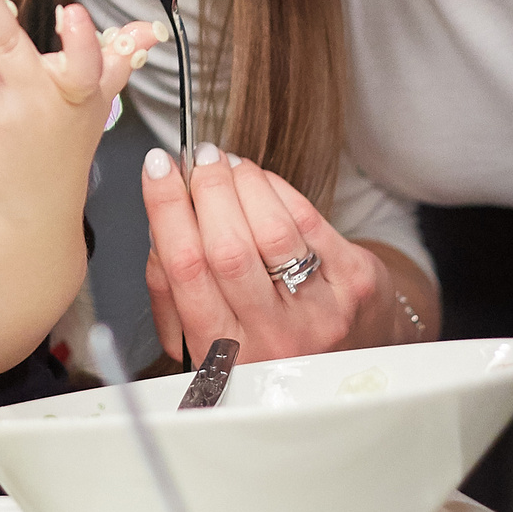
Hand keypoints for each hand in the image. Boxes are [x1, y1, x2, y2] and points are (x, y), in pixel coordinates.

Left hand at [0, 0, 139, 222]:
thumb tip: (150, 27)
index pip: (84, 68)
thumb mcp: (99, 99)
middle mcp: (30, 104)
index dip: (81, 42)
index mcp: (72, 92)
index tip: (72, 12)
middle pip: (6, 51)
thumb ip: (117, 57)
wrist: (33, 205)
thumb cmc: (65, 138)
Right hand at [141, 146, 388, 362]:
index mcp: (222, 354)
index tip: (157, 168)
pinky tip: (262, 181)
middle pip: (229, 250)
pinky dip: (279, 190)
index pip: (187, 271)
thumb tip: (158, 226)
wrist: (348, 353)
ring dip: (245, 183)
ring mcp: (319, 313)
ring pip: (272, 231)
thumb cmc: (265, 341)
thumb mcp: (204, 338)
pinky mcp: (355, 285)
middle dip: (208, 190)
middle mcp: (271, 340)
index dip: (167, 210)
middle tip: (200, 157)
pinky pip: (309, 221)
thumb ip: (169, 291)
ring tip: (229, 163)